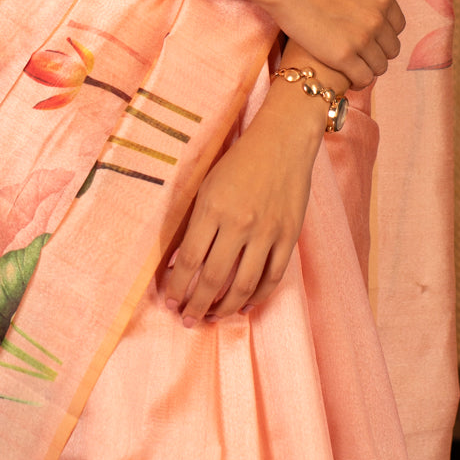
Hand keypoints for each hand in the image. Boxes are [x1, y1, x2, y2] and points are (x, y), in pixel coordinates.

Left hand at [163, 87, 323, 325]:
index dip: (176, 287)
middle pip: (213, 280)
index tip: (170, 301)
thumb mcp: (207, 185)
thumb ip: (195, 224)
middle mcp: (239, 223)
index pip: (188, 261)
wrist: (282, 140)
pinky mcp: (289, 236)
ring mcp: (267, 232)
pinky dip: (257, 296)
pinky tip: (244, 304)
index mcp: (212, 208)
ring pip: (243, 286)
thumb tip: (179, 264)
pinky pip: (272, 277)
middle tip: (187, 319)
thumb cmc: (239, 160)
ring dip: (224, 309)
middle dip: (196, 305)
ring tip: (212, 317)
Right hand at [265, 0, 415, 87]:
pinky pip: (363, 78)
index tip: (366, 34)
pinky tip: (345, 74)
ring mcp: (361, 39)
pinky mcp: (342, 56)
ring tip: (350, 63)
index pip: (398, 27)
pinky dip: (358, 80)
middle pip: (391, 49)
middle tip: (356, 50)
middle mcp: (377, 19)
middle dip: (376, 50)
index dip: (382, 32)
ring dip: (367, 67)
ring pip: (379, 66)